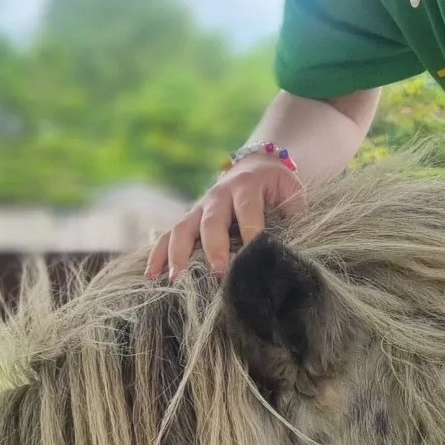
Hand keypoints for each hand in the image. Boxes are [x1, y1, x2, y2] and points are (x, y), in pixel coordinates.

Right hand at [145, 153, 305, 280]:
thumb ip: (294, 218)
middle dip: (214, 247)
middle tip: (218, 272)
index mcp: (248, 186)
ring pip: (182, 228)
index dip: (251, 229)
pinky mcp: (188, 220)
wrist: (255, 165)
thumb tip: (293, 252)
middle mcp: (219, 195)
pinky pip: (167, 236)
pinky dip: (158, 255)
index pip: (248, 209)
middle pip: (212, 221)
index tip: (254, 253)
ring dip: (178, 254)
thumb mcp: (292, 193)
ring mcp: (199, 208)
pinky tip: (151, 276)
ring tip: (176, 279)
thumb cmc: (277, 187)